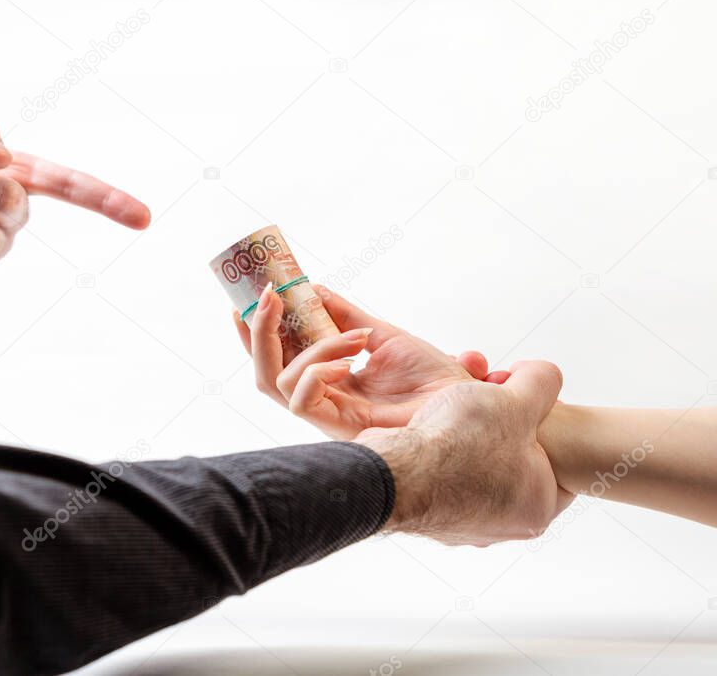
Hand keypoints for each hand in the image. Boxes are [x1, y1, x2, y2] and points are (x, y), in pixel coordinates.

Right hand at [234, 284, 509, 438]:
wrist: (466, 402)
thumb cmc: (433, 379)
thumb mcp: (383, 334)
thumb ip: (345, 315)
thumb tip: (313, 289)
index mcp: (329, 381)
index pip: (277, 358)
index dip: (256, 331)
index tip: (250, 295)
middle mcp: (323, 400)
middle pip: (265, 372)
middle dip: (259, 331)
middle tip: (270, 294)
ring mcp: (329, 416)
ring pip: (279, 382)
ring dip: (312, 348)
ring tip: (356, 336)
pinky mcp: (340, 428)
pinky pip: (302, 401)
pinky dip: (318, 371)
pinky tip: (350, 361)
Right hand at [357, 360, 573, 545]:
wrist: (393, 471)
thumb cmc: (457, 446)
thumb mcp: (517, 400)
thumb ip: (542, 382)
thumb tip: (545, 376)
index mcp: (536, 506)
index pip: (557, 461)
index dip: (542, 421)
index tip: (523, 402)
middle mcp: (502, 524)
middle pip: (514, 462)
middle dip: (502, 425)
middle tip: (488, 400)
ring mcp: (462, 523)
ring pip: (476, 467)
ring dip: (469, 435)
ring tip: (457, 411)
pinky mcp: (428, 513)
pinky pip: (442, 475)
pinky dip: (439, 451)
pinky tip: (433, 430)